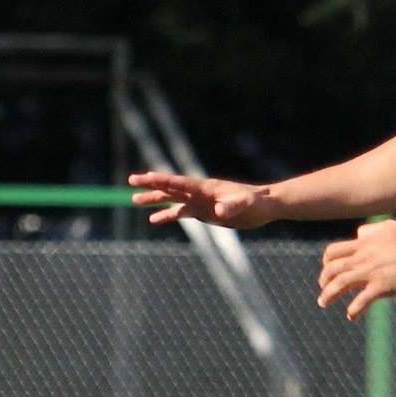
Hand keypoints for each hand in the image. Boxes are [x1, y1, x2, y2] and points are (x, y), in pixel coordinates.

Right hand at [128, 171, 272, 227]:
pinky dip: (167, 215)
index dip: (162, 180)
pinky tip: (154, 220)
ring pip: (172, 199)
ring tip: (134, 201)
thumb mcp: (246, 204)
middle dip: (151, 185)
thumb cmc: (257, 202)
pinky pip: (181, 212)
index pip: (180, 183)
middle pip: (170, 187)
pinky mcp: (204, 212)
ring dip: (154, 200)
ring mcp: (200, 202)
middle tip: (131, 181)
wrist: (264, 206)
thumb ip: (232, 205)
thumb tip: (219, 210)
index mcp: (207, 187)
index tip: (145, 177)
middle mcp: (200, 192)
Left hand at [317, 219, 395, 319]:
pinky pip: (360, 300)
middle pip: (332, 268)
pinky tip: (352, 316)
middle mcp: (364, 257)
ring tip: (323, 303)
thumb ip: (371, 231)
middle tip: (324, 290)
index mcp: (364, 244)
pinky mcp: (383, 286)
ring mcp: (372, 271)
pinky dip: (353, 310)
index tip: (328, 272)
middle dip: (323, 280)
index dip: (326, 263)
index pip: (333, 252)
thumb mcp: (390, 227)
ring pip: (340, 283)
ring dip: (327, 295)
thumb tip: (358, 235)